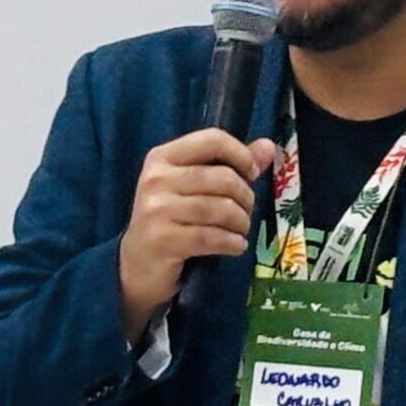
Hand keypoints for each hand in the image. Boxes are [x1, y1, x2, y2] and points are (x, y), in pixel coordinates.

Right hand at [118, 128, 275, 341]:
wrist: (137, 266)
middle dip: (245, 197)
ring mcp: (156, 210)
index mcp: (163, 157)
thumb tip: (268, 147)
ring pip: (220, 208)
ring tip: (240, 230)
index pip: (212, 139)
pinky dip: (232, 243)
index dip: (240, 154)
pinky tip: (236, 246)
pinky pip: (212, 237)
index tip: (251, 174)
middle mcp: (156, 179)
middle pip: (222, 177)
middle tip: (245, 211)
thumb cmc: (169, 221)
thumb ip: (230, 164)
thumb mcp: (193, 187)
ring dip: (240, 222)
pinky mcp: (163, 240)